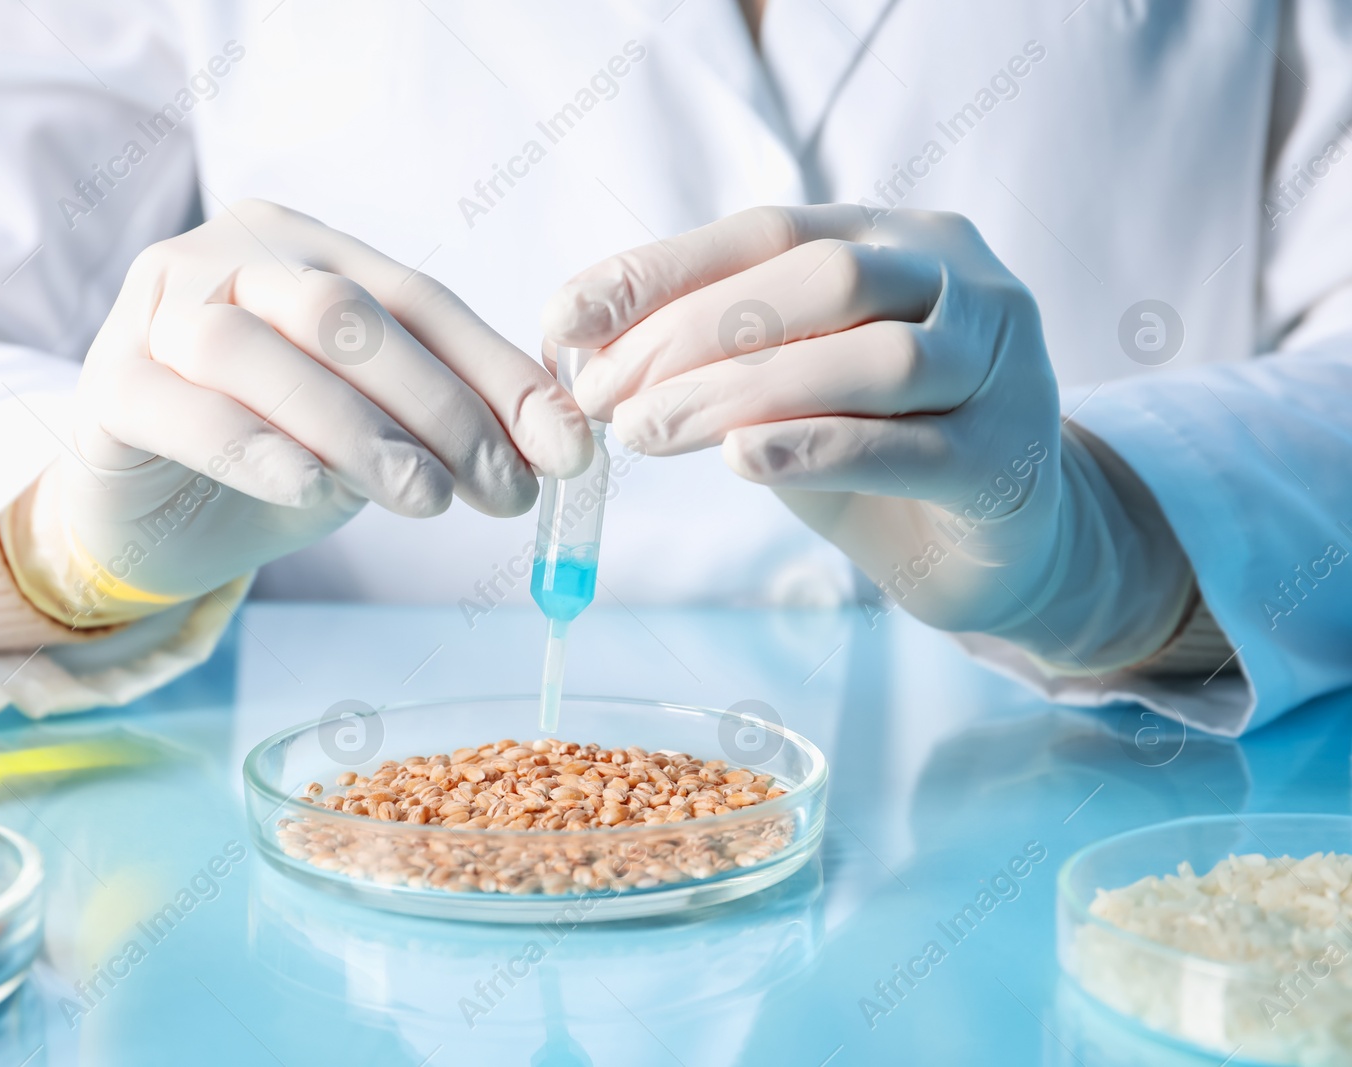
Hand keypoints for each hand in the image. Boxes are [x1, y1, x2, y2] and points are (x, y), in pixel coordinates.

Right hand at [10, 200, 590, 624]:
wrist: (141, 519)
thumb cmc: (270, 460)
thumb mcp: (372, 434)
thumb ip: (443, 420)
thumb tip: (557, 443)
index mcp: (305, 250)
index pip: (419, 300)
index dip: (499, 375)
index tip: (565, 450)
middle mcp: (228, 259)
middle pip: (346, 315)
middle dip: (440, 406)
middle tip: (498, 490)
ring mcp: (156, 313)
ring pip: (262, 349)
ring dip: (358, 428)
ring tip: (424, 500)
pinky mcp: (107, 386)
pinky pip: (182, 405)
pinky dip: (253, 446)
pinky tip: (309, 489)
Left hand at [542, 205, 1189, 667]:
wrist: (1006, 542)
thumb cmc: (883, 446)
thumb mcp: (793, 381)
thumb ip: (722, 352)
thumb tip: (587, 350)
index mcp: (897, 241)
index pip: (768, 231)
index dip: (660, 271)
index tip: (565, 319)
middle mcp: (961, 282)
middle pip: (822, 279)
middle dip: (693, 334)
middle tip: (605, 398)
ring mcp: (1002, 367)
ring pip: (870, 359)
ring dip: (740, 392)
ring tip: (646, 433)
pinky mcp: (1009, 460)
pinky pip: (909, 447)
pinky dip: (815, 448)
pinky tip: (739, 461)